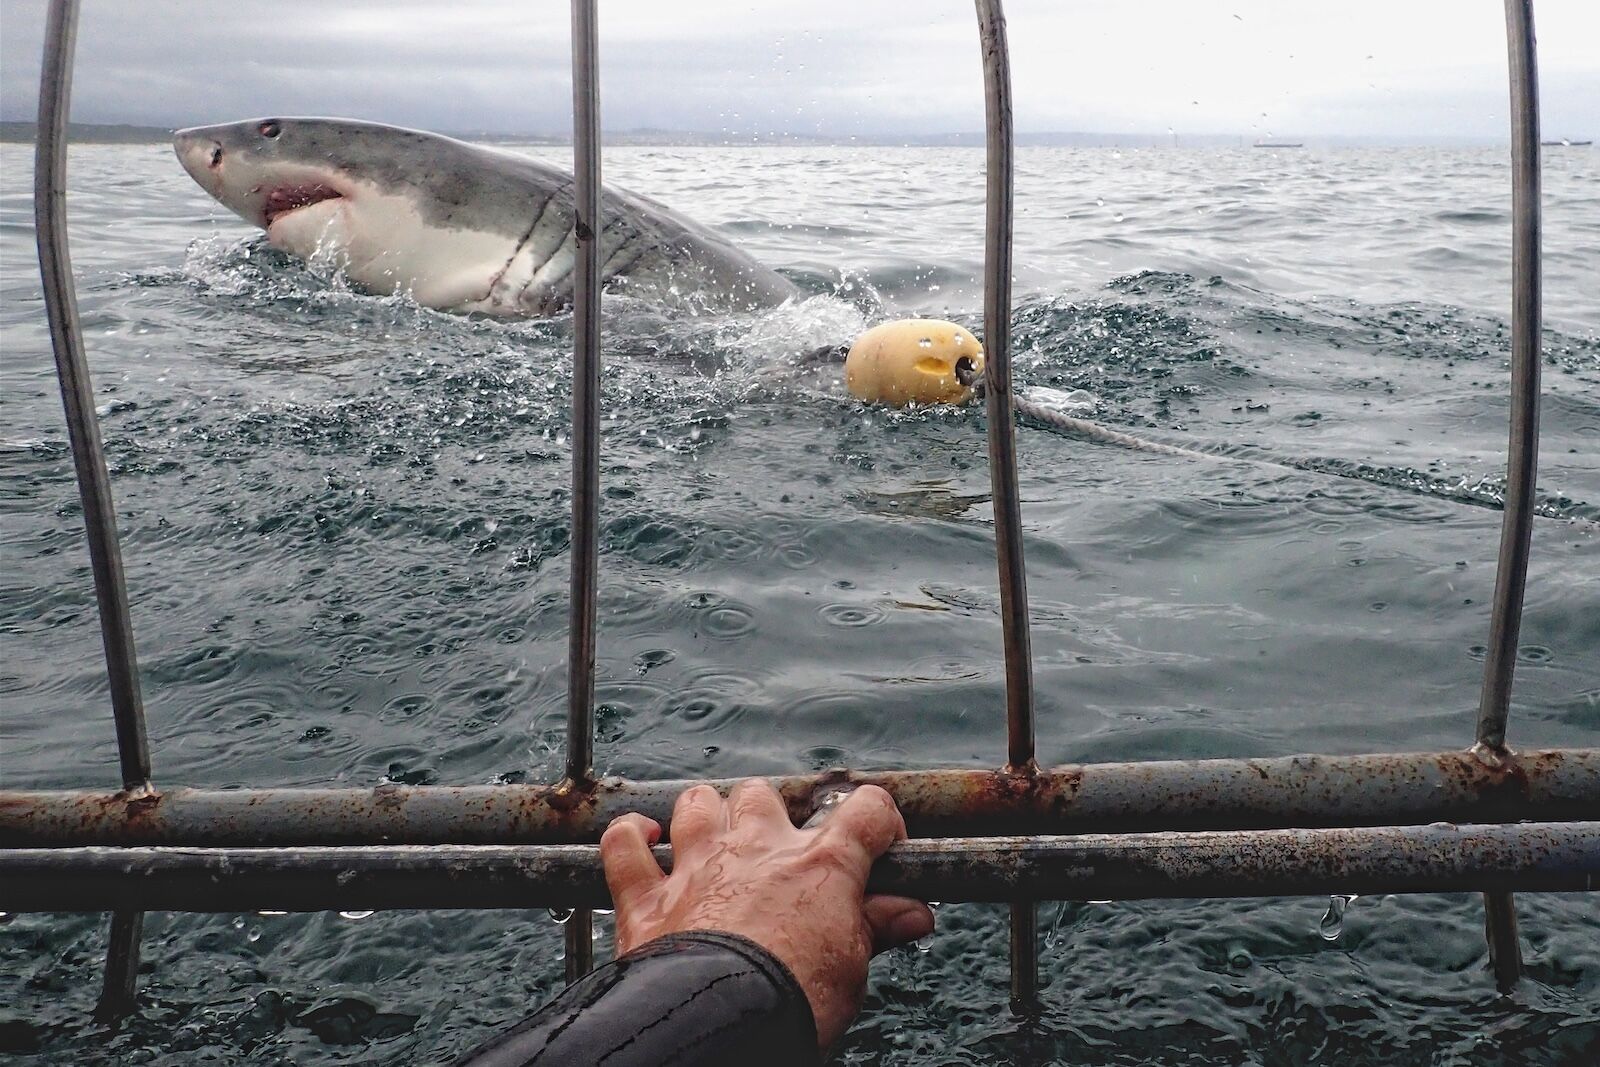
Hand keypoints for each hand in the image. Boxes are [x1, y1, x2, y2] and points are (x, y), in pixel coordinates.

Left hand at [599, 779, 934, 1050]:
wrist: (721, 1023)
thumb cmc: (795, 999)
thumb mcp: (853, 968)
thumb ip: (878, 927)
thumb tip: (915, 913)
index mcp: (818, 864)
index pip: (864, 811)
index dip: (878, 822)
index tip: (879, 845)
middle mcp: (756, 848)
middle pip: (763, 795)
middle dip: (770, 815)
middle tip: (778, 851)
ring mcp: (696, 867)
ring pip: (698, 803)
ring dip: (706, 813)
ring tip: (714, 835)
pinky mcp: (647, 898)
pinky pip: (623, 843)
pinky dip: (629, 835)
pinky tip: (643, 837)